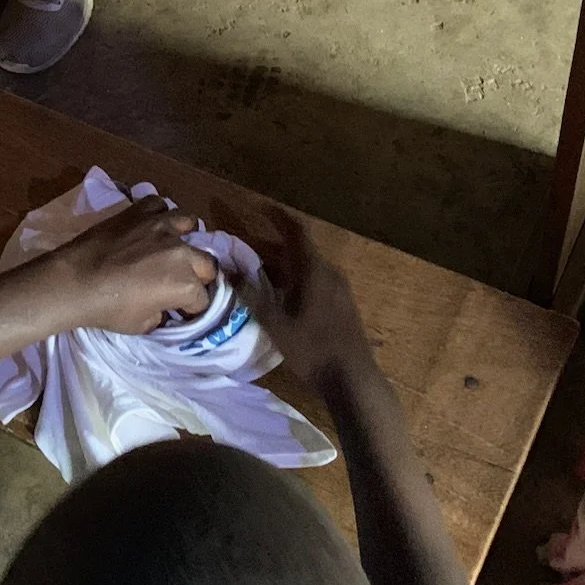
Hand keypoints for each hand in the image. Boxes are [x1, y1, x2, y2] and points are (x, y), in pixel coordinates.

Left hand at [37, 197, 215, 333]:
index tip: (182, 310)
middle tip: (180, 282)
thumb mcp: (142, 325)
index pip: (202, 299)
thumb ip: (161, 312)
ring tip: (172, 246)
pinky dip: (159, 214)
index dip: (192, 308)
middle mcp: (181, 252)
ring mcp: (161, 226)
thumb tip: (163, 305)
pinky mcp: (139, 211)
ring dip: (186, 237)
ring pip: (190, 223)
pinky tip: (151, 225)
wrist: (73, 281)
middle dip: (198, 276)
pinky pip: (160, 205)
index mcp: (185, 284)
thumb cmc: (107, 308)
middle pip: (207, 263)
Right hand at [239, 209, 375, 385]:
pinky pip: (314, 280)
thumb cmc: (313, 350)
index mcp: (314, 270)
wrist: (353, 379)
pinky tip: (278, 296)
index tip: (256, 205)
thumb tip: (231, 271)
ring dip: (281, 265)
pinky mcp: (341, 304)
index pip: (295, 231)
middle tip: (242, 249)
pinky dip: (293, 279)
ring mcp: (338, 289)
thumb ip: (253, 296)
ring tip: (254, 273)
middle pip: (298, 249)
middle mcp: (329, 272)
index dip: (276, 215)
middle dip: (269, 245)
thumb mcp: (276, 325)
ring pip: (305, 266)